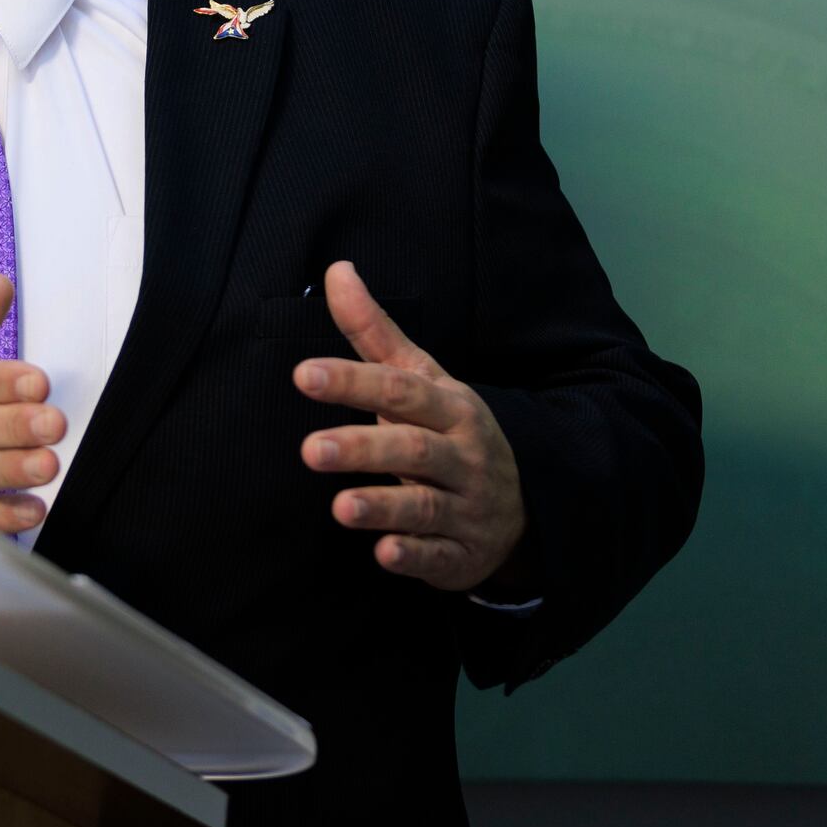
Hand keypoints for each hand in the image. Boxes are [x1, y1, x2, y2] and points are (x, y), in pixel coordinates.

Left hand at [296, 262, 530, 592]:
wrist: (524, 501)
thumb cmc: (450, 429)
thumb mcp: (421, 379)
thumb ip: (374, 332)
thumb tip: (336, 270)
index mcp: (449, 408)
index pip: (400, 390)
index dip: (353, 381)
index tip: (303, 374)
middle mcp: (461, 456)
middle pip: (413, 449)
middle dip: (364, 448)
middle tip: (311, 450)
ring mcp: (466, 507)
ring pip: (426, 506)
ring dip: (384, 506)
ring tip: (340, 507)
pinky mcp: (462, 554)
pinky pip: (440, 557)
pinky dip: (414, 556)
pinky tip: (384, 555)